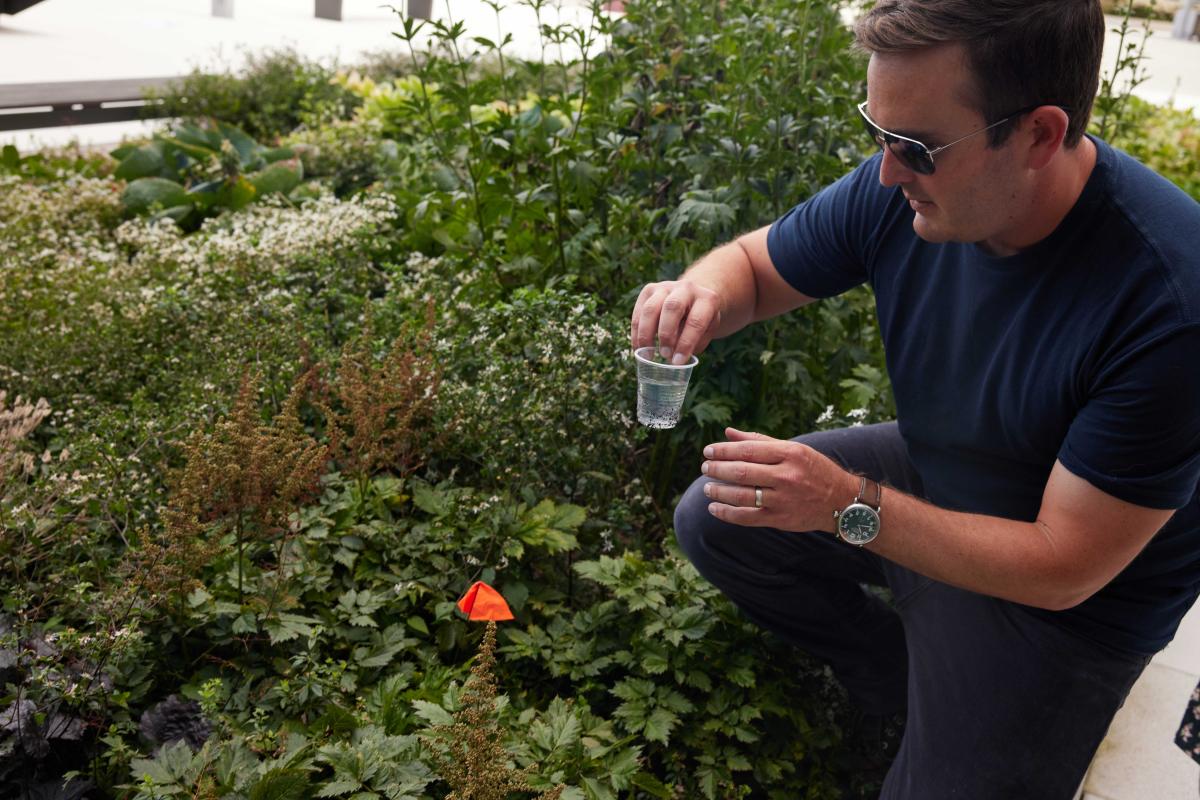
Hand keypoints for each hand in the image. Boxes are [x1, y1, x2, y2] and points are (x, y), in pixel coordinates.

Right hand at [630, 280, 721, 364]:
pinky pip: (639, 312)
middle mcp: (687, 288)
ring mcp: (666, 286)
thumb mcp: (706, 331)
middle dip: (666, 334)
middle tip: (664, 355)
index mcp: (707, 299)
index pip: (696, 321)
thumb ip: (693, 343)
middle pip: (672, 307)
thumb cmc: (700, 320)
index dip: (686, 343)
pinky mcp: (649, 290)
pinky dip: (636, 332)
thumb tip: (674, 358)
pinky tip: (639, 347)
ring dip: (646, 334)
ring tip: (648, 354)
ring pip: (650, 309)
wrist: (693, 297)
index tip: (678, 362)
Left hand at [700, 428, 853, 532]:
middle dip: (718, 469)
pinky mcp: (780, 519)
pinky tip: (715, 508)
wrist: (842, 501)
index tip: (708, 451)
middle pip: (742, 472)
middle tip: (705, 467)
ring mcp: (783, 499)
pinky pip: (747, 517)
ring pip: (742, 495)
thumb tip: (728, 432)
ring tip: (707, 487)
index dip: (724, 451)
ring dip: (719, 491)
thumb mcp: (792, 449)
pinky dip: (727, 513)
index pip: (748, 450)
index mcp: (789, 454)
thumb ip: (759, 441)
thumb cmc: (814, 470)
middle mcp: (786, 476)